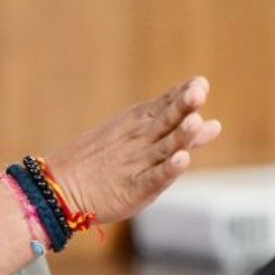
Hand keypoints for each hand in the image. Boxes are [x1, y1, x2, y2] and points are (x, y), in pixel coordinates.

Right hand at [44, 76, 221, 224]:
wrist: (59, 188)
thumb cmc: (99, 162)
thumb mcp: (136, 140)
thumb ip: (179, 134)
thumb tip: (215, 124)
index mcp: (135, 123)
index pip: (164, 104)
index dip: (182, 94)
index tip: (200, 84)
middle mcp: (138, 141)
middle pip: (165, 121)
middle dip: (182, 107)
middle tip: (198, 93)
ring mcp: (135, 164)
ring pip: (162, 148)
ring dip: (180, 135)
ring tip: (195, 122)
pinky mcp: (134, 190)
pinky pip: (154, 178)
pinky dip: (168, 169)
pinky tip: (182, 160)